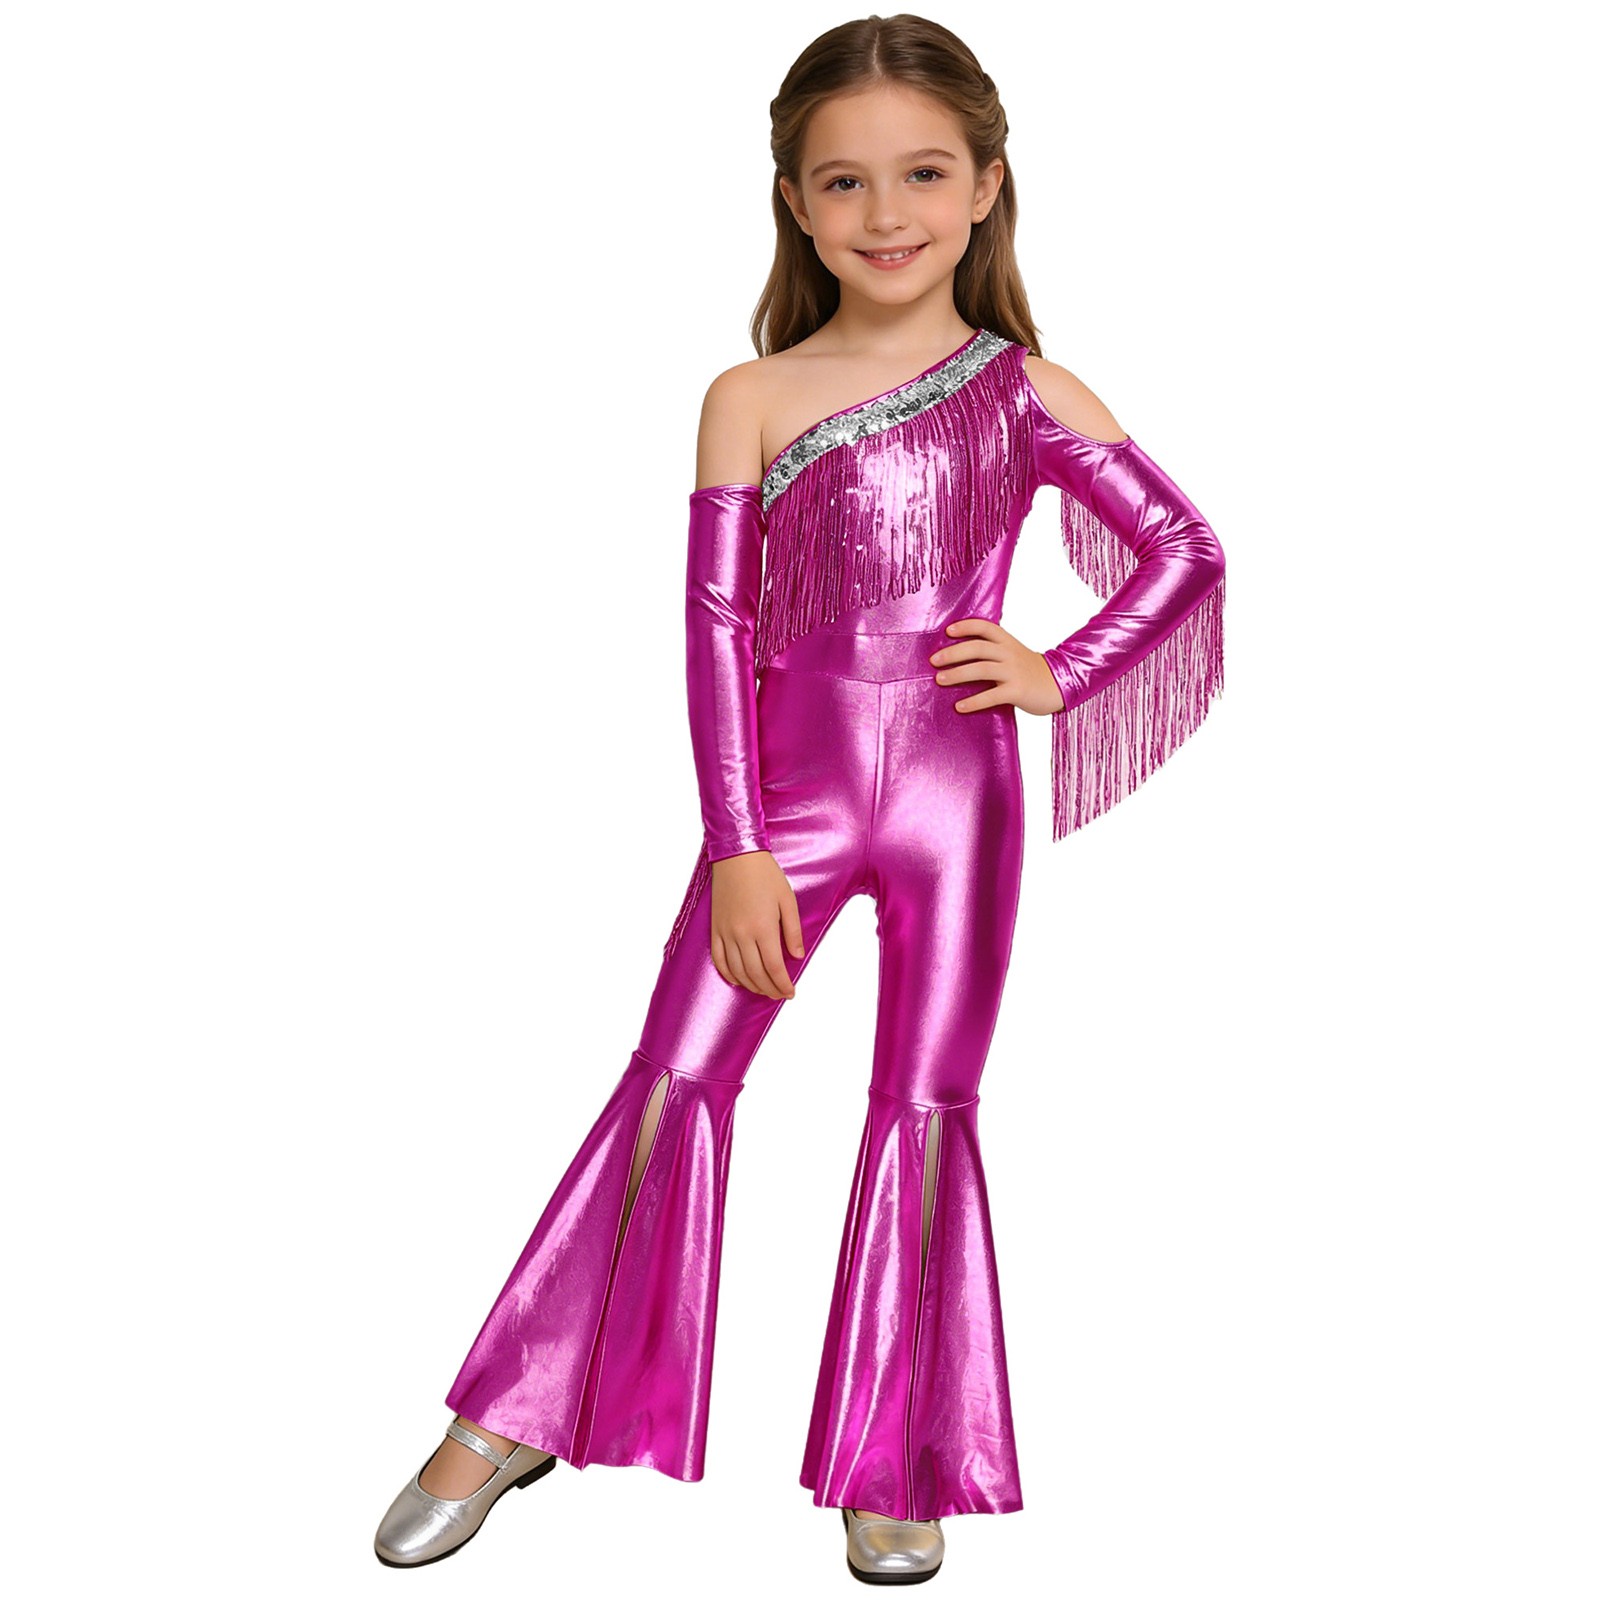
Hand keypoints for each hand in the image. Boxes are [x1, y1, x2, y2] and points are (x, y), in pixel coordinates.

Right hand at [708, 850, 803, 998]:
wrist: (737, 857)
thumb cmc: (765, 874)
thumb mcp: (788, 900)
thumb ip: (793, 931)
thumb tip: (797, 955)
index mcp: (763, 927)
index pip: (774, 967)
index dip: (783, 984)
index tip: (790, 992)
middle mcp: (742, 934)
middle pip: (756, 973)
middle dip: (769, 989)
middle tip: (780, 994)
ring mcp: (726, 933)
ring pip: (737, 971)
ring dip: (751, 985)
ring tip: (764, 989)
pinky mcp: (715, 929)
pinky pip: (719, 959)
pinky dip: (728, 974)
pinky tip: (739, 980)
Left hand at [929, 618, 1065, 714]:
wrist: (1058, 686)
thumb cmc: (1030, 671)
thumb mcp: (1014, 653)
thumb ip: (993, 651)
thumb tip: (959, 655)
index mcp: (1008, 641)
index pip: (984, 627)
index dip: (965, 627)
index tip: (947, 631)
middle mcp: (1010, 653)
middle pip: (977, 648)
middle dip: (952, 653)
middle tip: (933, 661)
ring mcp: (1014, 672)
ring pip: (980, 669)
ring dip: (957, 674)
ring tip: (939, 680)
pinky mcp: (1017, 691)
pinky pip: (991, 696)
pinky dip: (973, 701)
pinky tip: (959, 707)